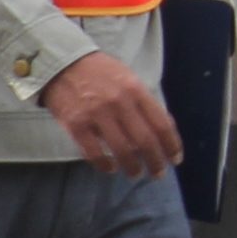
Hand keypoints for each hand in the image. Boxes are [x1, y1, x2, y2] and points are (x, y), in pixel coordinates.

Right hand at [39, 48, 183, 177]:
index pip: (161, 124)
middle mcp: (119, 103)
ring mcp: (96, 115)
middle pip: (145, 141)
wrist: (62, 64)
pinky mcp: (76, 125)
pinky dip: (105, 164)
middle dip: (155, 162)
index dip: (171, 145)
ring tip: (135, 173)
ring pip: (122, 150)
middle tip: (157, 173)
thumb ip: (145, 102)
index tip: (174, 159)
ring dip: (132, 167)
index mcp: (135, 90)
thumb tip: (163, 130)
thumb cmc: (100, 73)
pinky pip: (94, 152)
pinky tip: (110, 167)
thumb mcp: (128, 79)